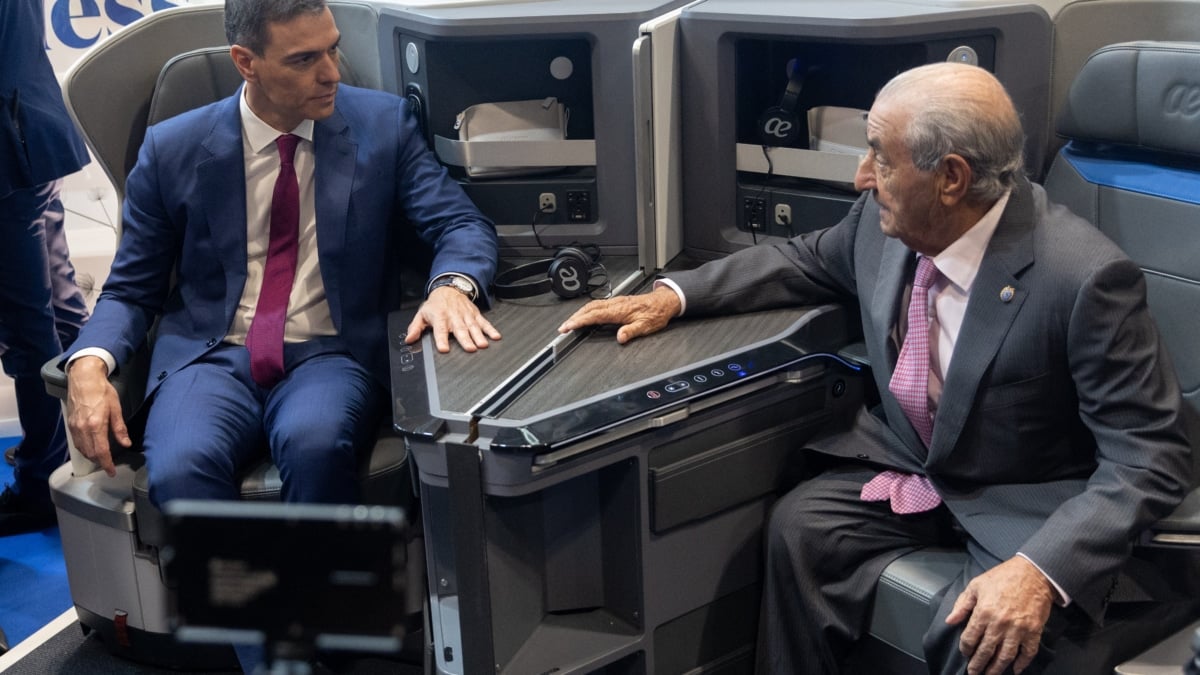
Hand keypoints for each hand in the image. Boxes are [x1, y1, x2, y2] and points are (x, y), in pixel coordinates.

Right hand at [64, 356, 131, 476]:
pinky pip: (76, 442)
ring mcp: (74, 427)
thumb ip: (120, 428)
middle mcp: (82, 429)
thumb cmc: (102, 391)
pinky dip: (84, 449)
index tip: (111, 472)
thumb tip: (126, 443)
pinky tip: (91, 448)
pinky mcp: (70, 424)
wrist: (83, 379)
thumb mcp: (116, 408)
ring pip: (82, 449)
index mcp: (95, 425)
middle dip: (100, 462)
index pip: (101, 452)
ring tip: (101, 458)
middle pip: (90, 453)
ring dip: (91, 456)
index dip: (107, 464)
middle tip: (109, 465)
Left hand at [406, 286, 501, 352]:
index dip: (442, 339)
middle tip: (470, 348)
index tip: (444, 349)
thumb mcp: (422, 314)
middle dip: (465, 339)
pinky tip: (495, 336)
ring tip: (483, 345)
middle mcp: (454, 316)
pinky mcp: (475, 314)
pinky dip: (490, 329)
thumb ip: (415, 328)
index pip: (440, 330)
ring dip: (478, 336)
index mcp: (440, 317)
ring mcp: (466, 315)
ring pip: (473, 327)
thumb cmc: (436, 305)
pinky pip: (483, 322)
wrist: (449, 289)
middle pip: (460, 329)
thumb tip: (409, 339)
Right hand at [558, 285, 681, 343]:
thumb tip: (620, 338)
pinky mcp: (617, 302)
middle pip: (588, 309)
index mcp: (619, 310)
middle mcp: (615, 304)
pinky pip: (597, 304)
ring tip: (570, 323)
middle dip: (574, 318)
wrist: (663, 302)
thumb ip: (631, 331)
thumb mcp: (646, 326)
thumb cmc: (655, 313)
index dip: (579, 321)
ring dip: (579, 313)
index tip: (568, 327)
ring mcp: (615, 302)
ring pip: (592, 305)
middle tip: (562, 328)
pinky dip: (587, 310)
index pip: (593, 315)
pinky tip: (585, 315)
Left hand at [945, 556, 1056, 674]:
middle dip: (978, 665)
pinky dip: (1022, 663)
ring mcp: (1018, 630)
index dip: (965, 648)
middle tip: (974, 673)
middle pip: (986, 651)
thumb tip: (950, 621)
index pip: (970, 638)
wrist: (1033, 573)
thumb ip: (962, 605)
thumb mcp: (976, 585)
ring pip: (1005, 656)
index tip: (965, 653)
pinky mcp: (1034, 631)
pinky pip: (1028, 652)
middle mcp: (999, 624)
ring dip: (997, 669)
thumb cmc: (1002, 577)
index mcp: (983, 612)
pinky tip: (1016, 670)